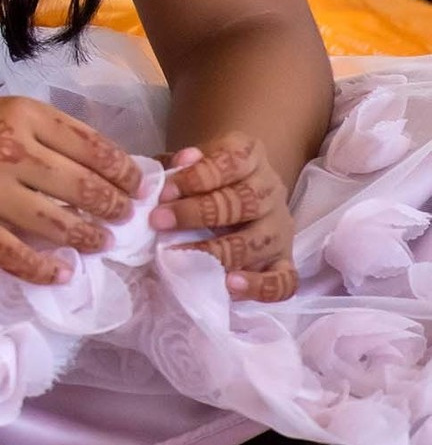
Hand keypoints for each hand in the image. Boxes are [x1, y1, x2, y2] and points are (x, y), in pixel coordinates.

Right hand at [0, 96, 141, 284]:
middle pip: (85, 188)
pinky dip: (46, 270)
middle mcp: (10, 151)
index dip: (125, 171)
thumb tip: (102, 169)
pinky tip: (62, 273)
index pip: (93, 146)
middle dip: (116, 208)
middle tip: (127, 219)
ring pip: (60, 225)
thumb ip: (43, 135)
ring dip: (89, 239)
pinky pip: (18, 256)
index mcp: (21, 116)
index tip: (140, 185)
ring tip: (100, 244)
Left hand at [153, 133, 297, 302]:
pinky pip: (283, 280)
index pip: (230, 164)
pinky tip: (229, 286)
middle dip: (196, 213)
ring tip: (183, 258)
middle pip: (243, 203)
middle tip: (159, 221)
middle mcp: (271, 190)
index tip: (163, 192)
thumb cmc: (206, 173)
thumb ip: (178, 164)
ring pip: (258, 241)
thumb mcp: (192, 159)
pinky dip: (259, 286)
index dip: (195, 178)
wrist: (242, 183)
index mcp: (250, 157)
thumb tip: (171, 169)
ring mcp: (280, 228)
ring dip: (217, 252)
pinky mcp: (284, 260)